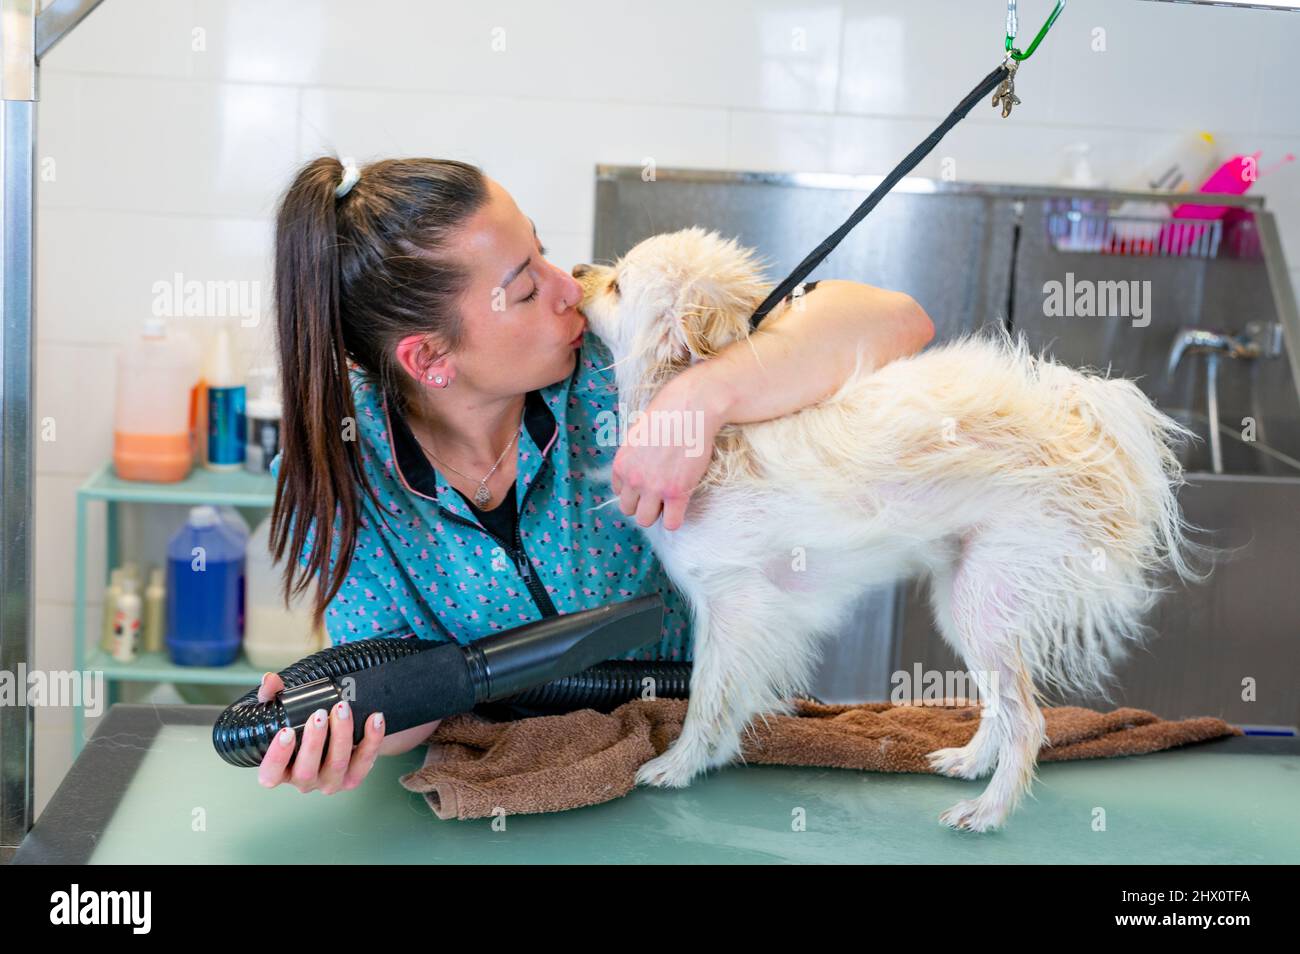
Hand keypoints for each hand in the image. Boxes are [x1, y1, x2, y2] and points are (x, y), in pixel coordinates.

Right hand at [254, 672, 439, 793]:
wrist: (330, 737)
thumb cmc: (299, 728)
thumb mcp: (281, 712)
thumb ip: (271, 696)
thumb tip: (270, 680)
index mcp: (281, 771)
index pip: (271, 774)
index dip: (277, 756)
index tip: (286, 731)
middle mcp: (304, 781)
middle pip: (306, 770)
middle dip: (314, 741)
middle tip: (318, 715)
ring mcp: (329, 782)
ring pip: (337, 765)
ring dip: (341, 735)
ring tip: (342, 709)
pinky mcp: (353, 778)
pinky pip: (365, 761)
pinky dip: (372, 739)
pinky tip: (374, 718)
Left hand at [610, 372, 725, 530]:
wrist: (690, 408)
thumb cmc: (667, 413)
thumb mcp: (637, 434)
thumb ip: (634, 456)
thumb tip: (639, 466)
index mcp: (621, 464)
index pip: (619, 491)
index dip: (634, 489)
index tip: (649, 481)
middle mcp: (633, 479)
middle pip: (628, 509)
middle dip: (642, 504)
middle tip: (659, 492)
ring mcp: (654, 488)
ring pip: (645, 520)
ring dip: (656, 513)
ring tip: (669, 501)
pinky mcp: (677, 493)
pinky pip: (671, 523)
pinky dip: (675, 520)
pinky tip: (681, 508)